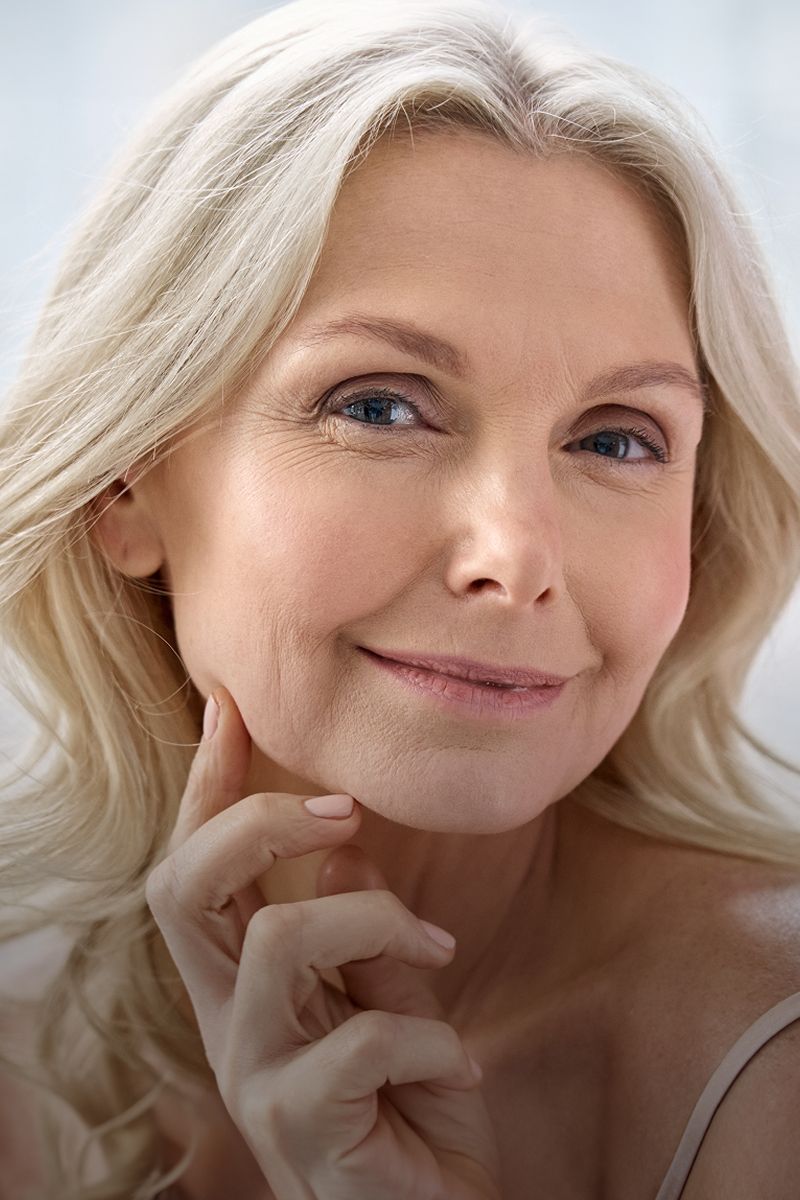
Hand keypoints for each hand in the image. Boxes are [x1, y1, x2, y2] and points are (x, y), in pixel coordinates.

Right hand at [145, 686, 501, 1199]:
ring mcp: (252, 1076)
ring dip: (377, 920)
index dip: (206, 785)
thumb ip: (364, 936)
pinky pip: (359, 1036)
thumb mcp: (397, 1002)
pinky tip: (460, 1063)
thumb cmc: (414, 1112)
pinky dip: (428, 1032)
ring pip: (278, 941)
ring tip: (437, 947)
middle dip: (259, 821)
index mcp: (241, 985)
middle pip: (184, 887)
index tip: (227, 705)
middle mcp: (226, 1023)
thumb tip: (343, 851)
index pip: (196, 867)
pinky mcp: (298, 1126)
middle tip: (345, 809)